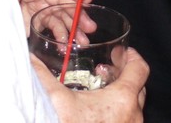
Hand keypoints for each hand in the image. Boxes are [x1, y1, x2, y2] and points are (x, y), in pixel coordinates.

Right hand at [33, 48, 148, 122]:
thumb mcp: (56, 100)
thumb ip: (42, 75)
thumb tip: (30, 58)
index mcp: (123, 98)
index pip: (141, 68)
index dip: (132, 57)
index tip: (120, 53)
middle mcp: (134, 115)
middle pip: (138, 86)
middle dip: (123, 75)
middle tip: (105, 71)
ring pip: (134, 106)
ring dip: (121, 96)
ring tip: (99, 93)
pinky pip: (128, 121)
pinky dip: (118, 112)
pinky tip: (97, 114)